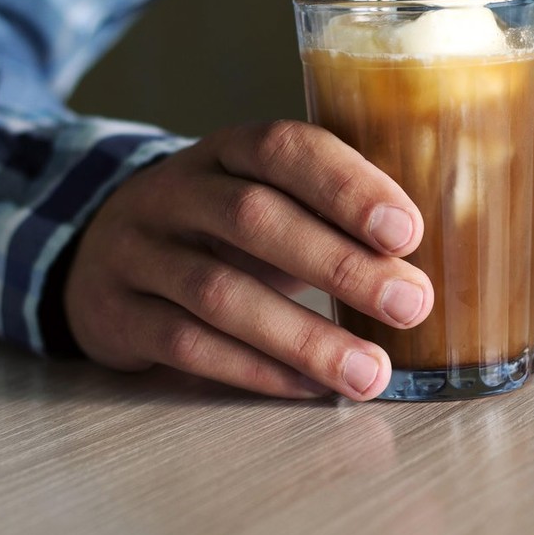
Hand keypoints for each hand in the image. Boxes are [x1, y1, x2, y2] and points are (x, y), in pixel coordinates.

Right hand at [63, 120, 432, 400]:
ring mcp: (138, 252)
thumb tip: (433, 257)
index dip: (347, 186)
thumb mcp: (263, 197)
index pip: (284, 148)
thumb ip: (327, 211)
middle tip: (410, 302)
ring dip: (304, 336)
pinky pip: (187, 345)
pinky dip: (255, 370)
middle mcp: (175, 192)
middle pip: (253, 218)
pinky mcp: (115, 314)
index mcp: (225, 150)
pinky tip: (309, 386)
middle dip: (339, 264)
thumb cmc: (218, 227)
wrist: (101, 252)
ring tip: (371, 371)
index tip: (408, 230)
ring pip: (219, 293)